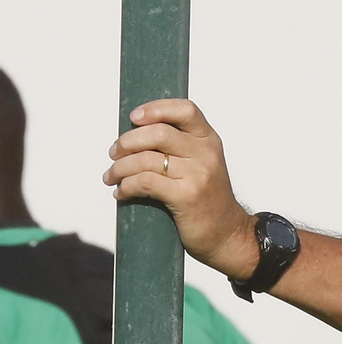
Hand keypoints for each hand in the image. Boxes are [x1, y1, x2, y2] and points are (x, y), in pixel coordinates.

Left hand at [104, 99, 258, 278]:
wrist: (227, 235)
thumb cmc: (206, 199)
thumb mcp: (202, 164)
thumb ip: (179, 146)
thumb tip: (133, 135)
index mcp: (209, 141)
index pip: (185, 110)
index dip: (156, 109)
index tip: (134, 118)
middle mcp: (206, 154)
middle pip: (157, 132)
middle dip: (126, 142)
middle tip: (114, 153)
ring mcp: (198, 175)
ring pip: (145, 159)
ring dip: (119, 168)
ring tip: (111, 177)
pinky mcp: (186, 197)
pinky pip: (143, 182)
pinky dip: (125, 186)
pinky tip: (121, 192)